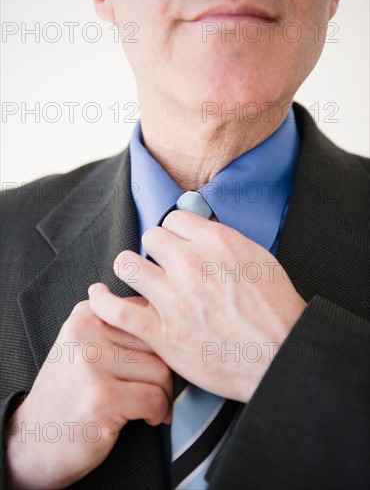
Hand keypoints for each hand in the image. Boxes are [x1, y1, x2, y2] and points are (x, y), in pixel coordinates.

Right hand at [5, 300, 171, 488]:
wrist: (35, 441)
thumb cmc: (71, 393)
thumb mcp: (85, 347)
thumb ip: (118, 326)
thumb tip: (170, 319)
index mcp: (86, 315)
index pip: (145, 314)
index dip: (160, 342)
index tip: (156, 361)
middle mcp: (86, 333)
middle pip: (157, 342)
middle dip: (166, 370)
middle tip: (160, 389)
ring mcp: (92, 365)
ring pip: (160, 370)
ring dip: (165, 394)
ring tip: (152, 404)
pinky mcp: (101, 398)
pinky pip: (155, 398)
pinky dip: (159, 412)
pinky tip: (148, 418)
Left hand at [88, 211, 305, 403]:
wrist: (282, 356)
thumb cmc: (275, 311)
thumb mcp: (259, 258)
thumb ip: (224, 242)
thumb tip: (200, 233)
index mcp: (217, 242)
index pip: (175, 219)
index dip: (176, 234)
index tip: (178, 247)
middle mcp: (191, 264)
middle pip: (151, 237)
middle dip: (157, 250)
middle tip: (164, 267)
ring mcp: (174, 298)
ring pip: (128, 263)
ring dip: (132, 269)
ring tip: (138, 279)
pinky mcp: (162, 333)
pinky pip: (117, 310)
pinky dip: (103, 302)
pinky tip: (99, 297)